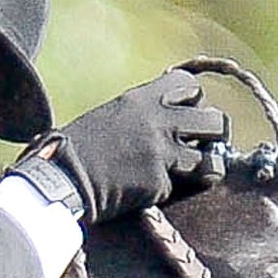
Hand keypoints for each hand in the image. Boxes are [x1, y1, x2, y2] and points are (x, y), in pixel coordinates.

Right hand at [38, 71, 229, 222]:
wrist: (62, 177)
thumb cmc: (78, 147)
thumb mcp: (111, 114)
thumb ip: (141, 113)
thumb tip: (165, 119)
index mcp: (143, 98)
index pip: (190, 87)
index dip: (196, 101)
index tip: (188, 114)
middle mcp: (158, 121)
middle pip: (215, 120)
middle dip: (216, 134)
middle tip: (206, 145)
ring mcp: (162, 153)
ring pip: (212, 159)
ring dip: (209, 167)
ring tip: (200, 172)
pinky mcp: (160, 183)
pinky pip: (183, 186)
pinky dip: (175, 190)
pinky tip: (157, 190)